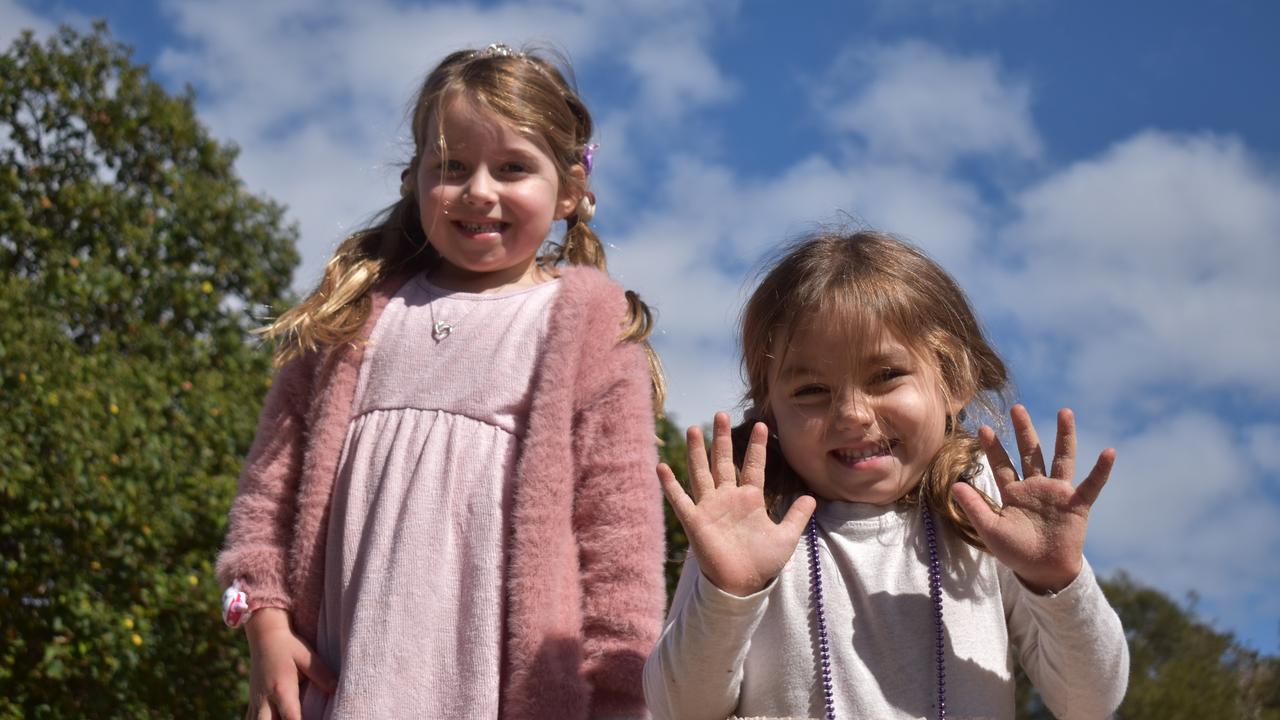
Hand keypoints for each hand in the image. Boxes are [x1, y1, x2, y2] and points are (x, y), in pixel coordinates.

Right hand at [244, 607, 336, 719]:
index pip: (290, 718)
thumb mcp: (307, 656)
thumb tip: (337, 688)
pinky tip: (274, 719)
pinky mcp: (253, 701)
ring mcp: (256, 701)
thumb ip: (322, 673)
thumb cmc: (288, 645)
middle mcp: (265, 699)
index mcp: (281, 689)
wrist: (265, 634)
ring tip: (284, 718)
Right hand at [658, 412, 815, 596]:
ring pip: (701, 473)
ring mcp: (710, 508)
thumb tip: (813, 497)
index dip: (756, 446)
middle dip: (723, 439)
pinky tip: (662, 467)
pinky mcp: (695, 521)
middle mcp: (728, 498)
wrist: (743, 585)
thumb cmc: (763, 563)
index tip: (762, 425)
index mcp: (750, 500)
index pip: (753, 466)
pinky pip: (680, 500)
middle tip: (721, 414)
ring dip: (697, 452)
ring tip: (694, 429)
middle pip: (723, 462)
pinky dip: (670, 484)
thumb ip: (797, 516)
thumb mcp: (786, 537)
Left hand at [953, 405, 1115, 593]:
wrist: (1043, 571)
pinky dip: (1101, 469)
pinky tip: (1109, 452)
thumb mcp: (990, 529)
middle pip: (1030, 452)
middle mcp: (1036, 487)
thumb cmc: (1015, 552)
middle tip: (1017, 408)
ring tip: (1065, 411)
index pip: (1001, 464)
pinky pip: (1092, 484)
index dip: (993, 447)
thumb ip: (975, 507)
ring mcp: (1057, 493)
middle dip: (1024, 430)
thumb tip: (954, 485)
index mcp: (1013, 493)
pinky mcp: (1077, 504)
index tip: (983, 427)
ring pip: (1061, 458)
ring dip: (1064, 436)